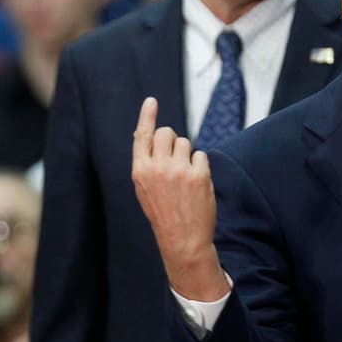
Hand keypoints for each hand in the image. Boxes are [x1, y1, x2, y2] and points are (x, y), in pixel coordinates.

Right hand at [131, 97, 229, 300]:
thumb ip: (147, 164)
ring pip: (185, 142)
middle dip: (172, 141)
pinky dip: (200, 167)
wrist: (183, 240)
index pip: (143, 136)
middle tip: (175, 160)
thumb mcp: (145, 189)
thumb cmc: (163, 213)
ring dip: (187, 155)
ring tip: (185, 178)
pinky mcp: (198, 174)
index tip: (151, 101)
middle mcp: (157, 167)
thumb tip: (154, 136)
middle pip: (167, 132)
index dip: (147, 116)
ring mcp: (178, 170)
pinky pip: (201, 155)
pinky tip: (196, 185)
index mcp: (140, 171)